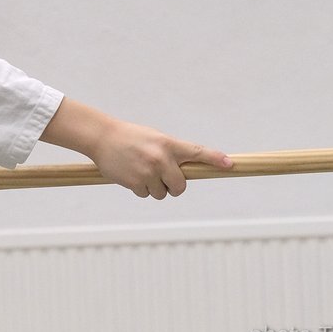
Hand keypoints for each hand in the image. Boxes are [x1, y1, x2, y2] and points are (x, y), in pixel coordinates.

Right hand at [40, 98, 231, 198]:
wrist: (102, 137)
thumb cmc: (132, 138)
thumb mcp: (155, 139)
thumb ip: (171, 153)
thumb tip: (185, 174)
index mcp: (168, 144)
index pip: (197, 152)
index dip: (214, 159)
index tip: (230, 164)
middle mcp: (161, 158)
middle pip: (180, 186)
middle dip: (174, 186)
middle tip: (162, 177)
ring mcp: (149, 171)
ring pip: (162, 193)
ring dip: (154, 187)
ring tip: (140, 170)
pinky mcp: (136, 183)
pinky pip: (146, 195)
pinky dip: (140, 189)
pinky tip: (130, 175)